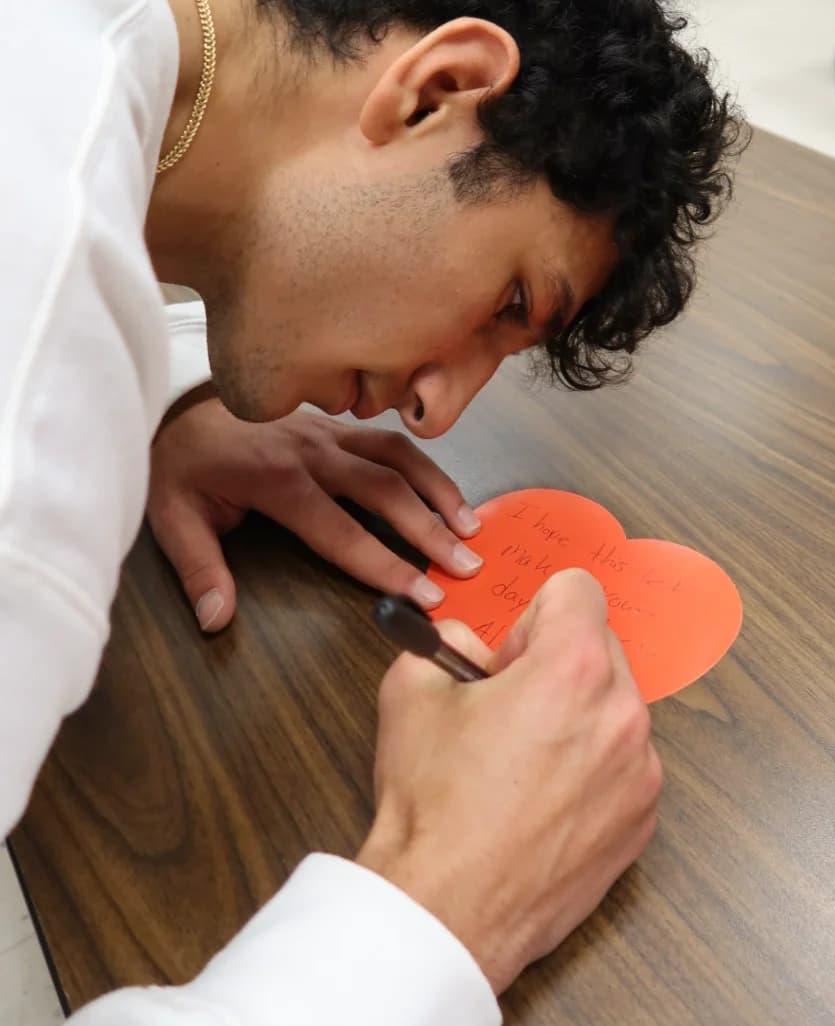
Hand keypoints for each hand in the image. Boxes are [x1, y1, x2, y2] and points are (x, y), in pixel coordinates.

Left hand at [147, 392, 481, 631]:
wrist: (175, 404)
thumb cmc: (180, 465)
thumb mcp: (172, 517)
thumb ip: (198, 569)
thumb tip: (217, 621)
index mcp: (277, 480)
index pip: (341, 531)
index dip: (386, 565)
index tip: (424, 595)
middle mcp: (312, 452)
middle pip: (385, 490)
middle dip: (430, 530)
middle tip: (469, 566)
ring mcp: (328, 433)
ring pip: (397, 457)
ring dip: (438, 490)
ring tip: (472, 526)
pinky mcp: (334, 425)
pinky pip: (387, 441)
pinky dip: (423, 464)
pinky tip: (444, 488)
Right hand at [358, 569, 661, 993]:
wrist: (446, 911)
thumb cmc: (432, 804)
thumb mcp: (411, 691)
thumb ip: (445, 642)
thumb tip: (466, 642)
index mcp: (572, 668)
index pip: (578, 589)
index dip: (532, 616)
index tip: (506, 660)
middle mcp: (622, 713)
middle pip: (602, 646)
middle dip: (557, 662)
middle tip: (508, 710)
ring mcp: (641, 772)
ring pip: (615, 708)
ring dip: (579, 716)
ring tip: (522, 764)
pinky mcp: (643, 820)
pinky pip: (626, 765)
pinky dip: (593, 770)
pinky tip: (542, 804)